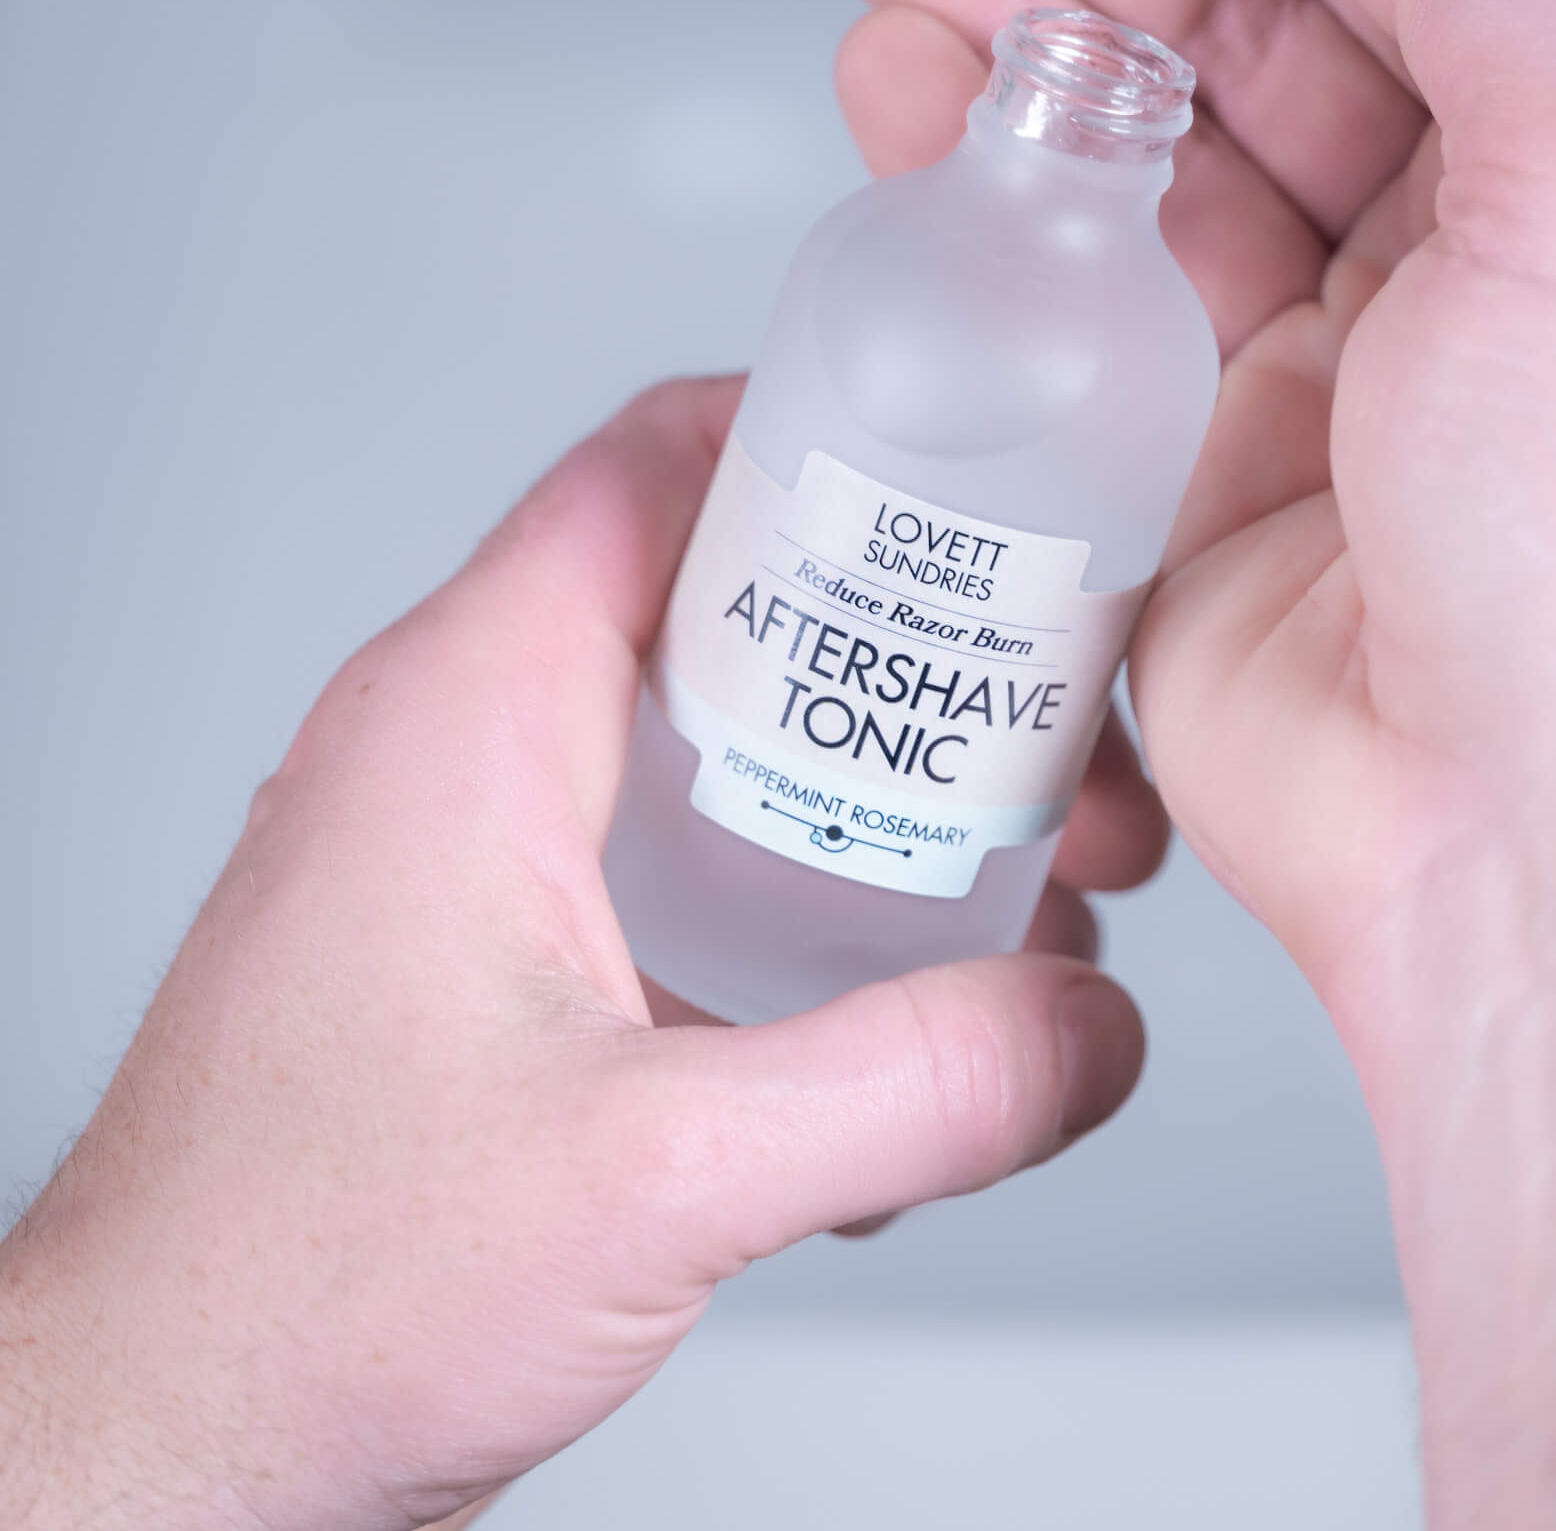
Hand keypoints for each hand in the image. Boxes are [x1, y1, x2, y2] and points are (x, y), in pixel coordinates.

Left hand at [0, 379, 1151, 1530]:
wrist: (155, 1446)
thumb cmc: (288, 1290)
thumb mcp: (650, 1176)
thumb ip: (905, 1092)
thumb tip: (1086, 1027)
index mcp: (468, 714)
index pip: (655, 468)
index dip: (822, 439)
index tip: (970, 479)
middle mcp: (464, 754)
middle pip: (724, 609)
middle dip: (909, 664)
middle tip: (1048, 727)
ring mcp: (480, 857)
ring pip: (715, 746)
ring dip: (873, 797)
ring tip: (1018, 880)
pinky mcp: (503, 961)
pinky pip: (684, 865)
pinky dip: (806, 899)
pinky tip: (896, 1021)